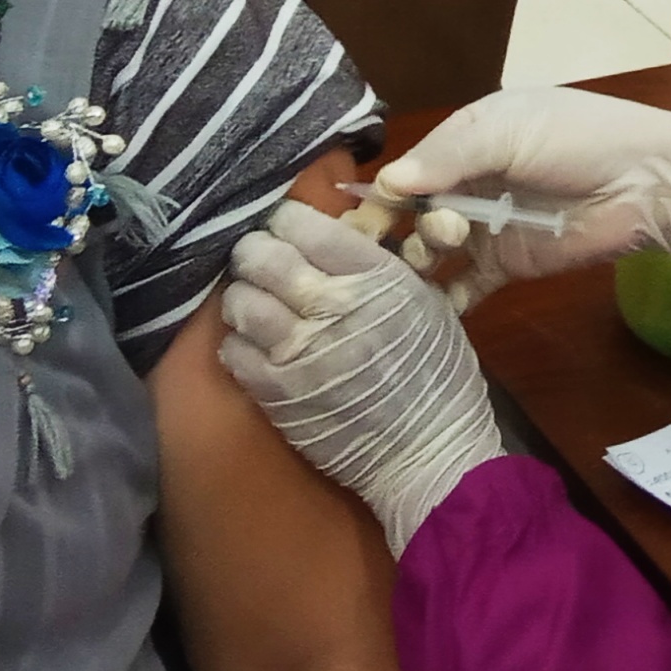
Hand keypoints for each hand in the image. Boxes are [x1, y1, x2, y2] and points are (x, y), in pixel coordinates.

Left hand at [220, 200, 505, 551]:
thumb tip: (331, 236)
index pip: (307, 227)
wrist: (430, 451)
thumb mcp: (426, 301)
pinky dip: (238, 342)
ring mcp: (300, 352)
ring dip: (243, 295)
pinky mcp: (277, 393)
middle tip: (258, 257)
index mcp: (377, 278)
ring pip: (241, 301)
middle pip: (264, 257)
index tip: (284, 225)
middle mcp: (334, 308)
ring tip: (255, 300)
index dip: (286, 220)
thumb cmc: (436, 373)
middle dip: (254, 251)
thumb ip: (379, 266)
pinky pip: (233, 351)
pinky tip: (255, 343)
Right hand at [373, 83, 670, 303]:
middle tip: (408, 240)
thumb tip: (389, 182)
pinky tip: (434, 306)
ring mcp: (485, 228)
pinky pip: (465, 286)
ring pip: (431, 251)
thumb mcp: (511, 129)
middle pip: (413, 214)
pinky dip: (445, 299)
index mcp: (467, 141)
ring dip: (421, 258)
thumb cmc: (578, 141)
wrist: (646, 183)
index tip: (358, 219)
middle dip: (400, 229)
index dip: (381, 193)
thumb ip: (450, 155)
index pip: (409, 170)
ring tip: (437, 254)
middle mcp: (469, 184)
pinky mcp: (507, 266)